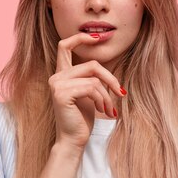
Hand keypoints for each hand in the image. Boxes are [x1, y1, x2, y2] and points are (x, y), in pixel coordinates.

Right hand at [48, 32, 126, 149]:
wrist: (73, 141)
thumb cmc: (82, 119)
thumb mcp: (89, 94)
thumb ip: (92, 79)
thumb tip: (109, 72)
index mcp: (61, 75)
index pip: (64, 46)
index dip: (81, 38)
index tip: (98, 37)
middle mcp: (56, 77)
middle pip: (91, 64)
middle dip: (110, 78)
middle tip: (120, 93)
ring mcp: (57, 85)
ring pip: (94, 78)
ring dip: (107, 95)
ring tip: (109, 109)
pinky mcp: (62, 94)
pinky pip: (92, 88)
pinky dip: (102, 99)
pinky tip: (103, 111)